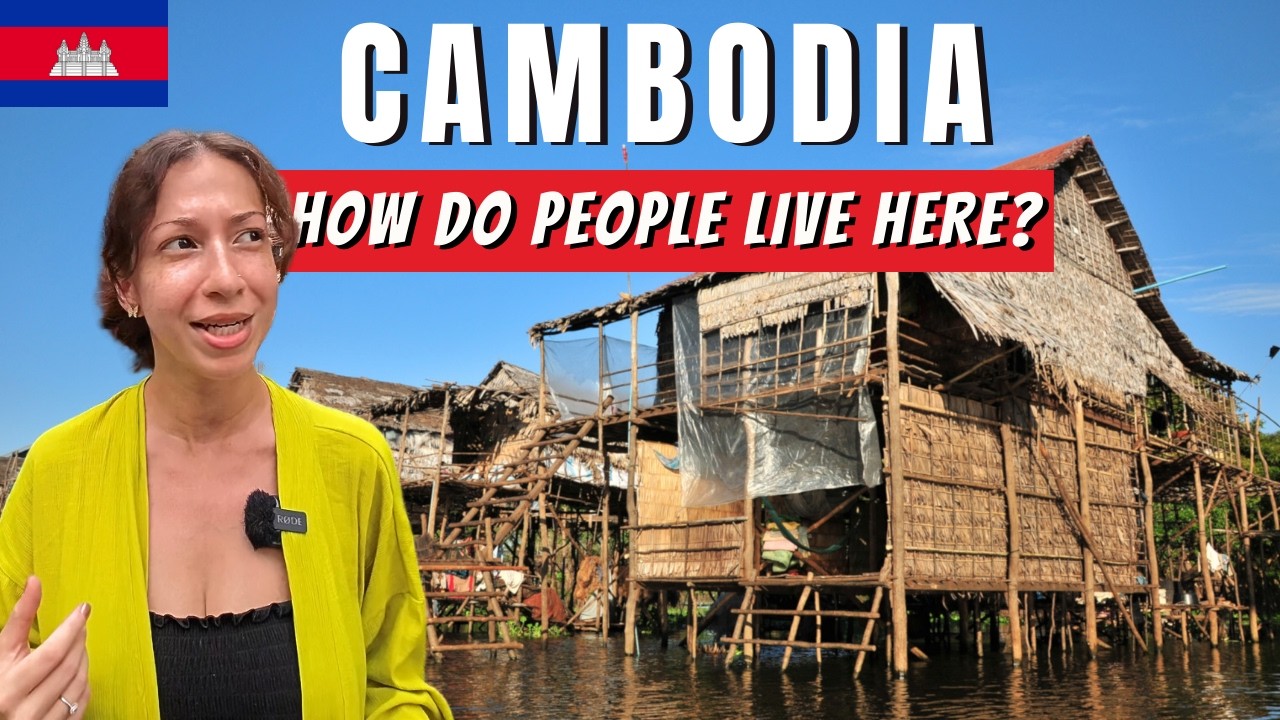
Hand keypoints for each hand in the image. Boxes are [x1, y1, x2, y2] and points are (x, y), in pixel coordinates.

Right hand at [0, 578, 89, 719]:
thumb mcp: (1, 650)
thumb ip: (20, 618)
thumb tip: (35, 582)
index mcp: (7, 687)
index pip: (52, 654)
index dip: (71, 628)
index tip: (83, 610)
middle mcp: (23, 709)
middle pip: (69, 667)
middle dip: (79, 641)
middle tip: (80, 625)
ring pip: (79, 684)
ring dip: (85, 660)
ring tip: (79, 645)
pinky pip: (81, 703)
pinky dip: (84, 682)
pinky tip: (77, 670)